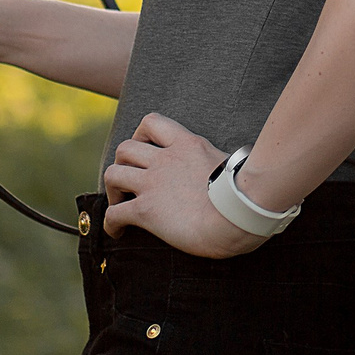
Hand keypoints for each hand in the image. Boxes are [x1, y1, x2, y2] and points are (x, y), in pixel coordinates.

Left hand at [102, 114, 267, 258]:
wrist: (237, 216)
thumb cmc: (244, 195)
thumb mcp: (228, 164)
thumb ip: (215, 163)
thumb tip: (229, 170)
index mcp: (187, 144)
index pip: (152, 122)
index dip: (140, 135)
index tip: (145, 150)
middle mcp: (165, 160)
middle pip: (124, 148)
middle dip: (122, 163)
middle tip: (130, 182)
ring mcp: (153, 184)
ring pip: (112, 174)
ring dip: (112, 190)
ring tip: (121, 203)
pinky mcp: (146, 210)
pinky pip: (114, 213)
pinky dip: (110, 223)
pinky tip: (118, 232)